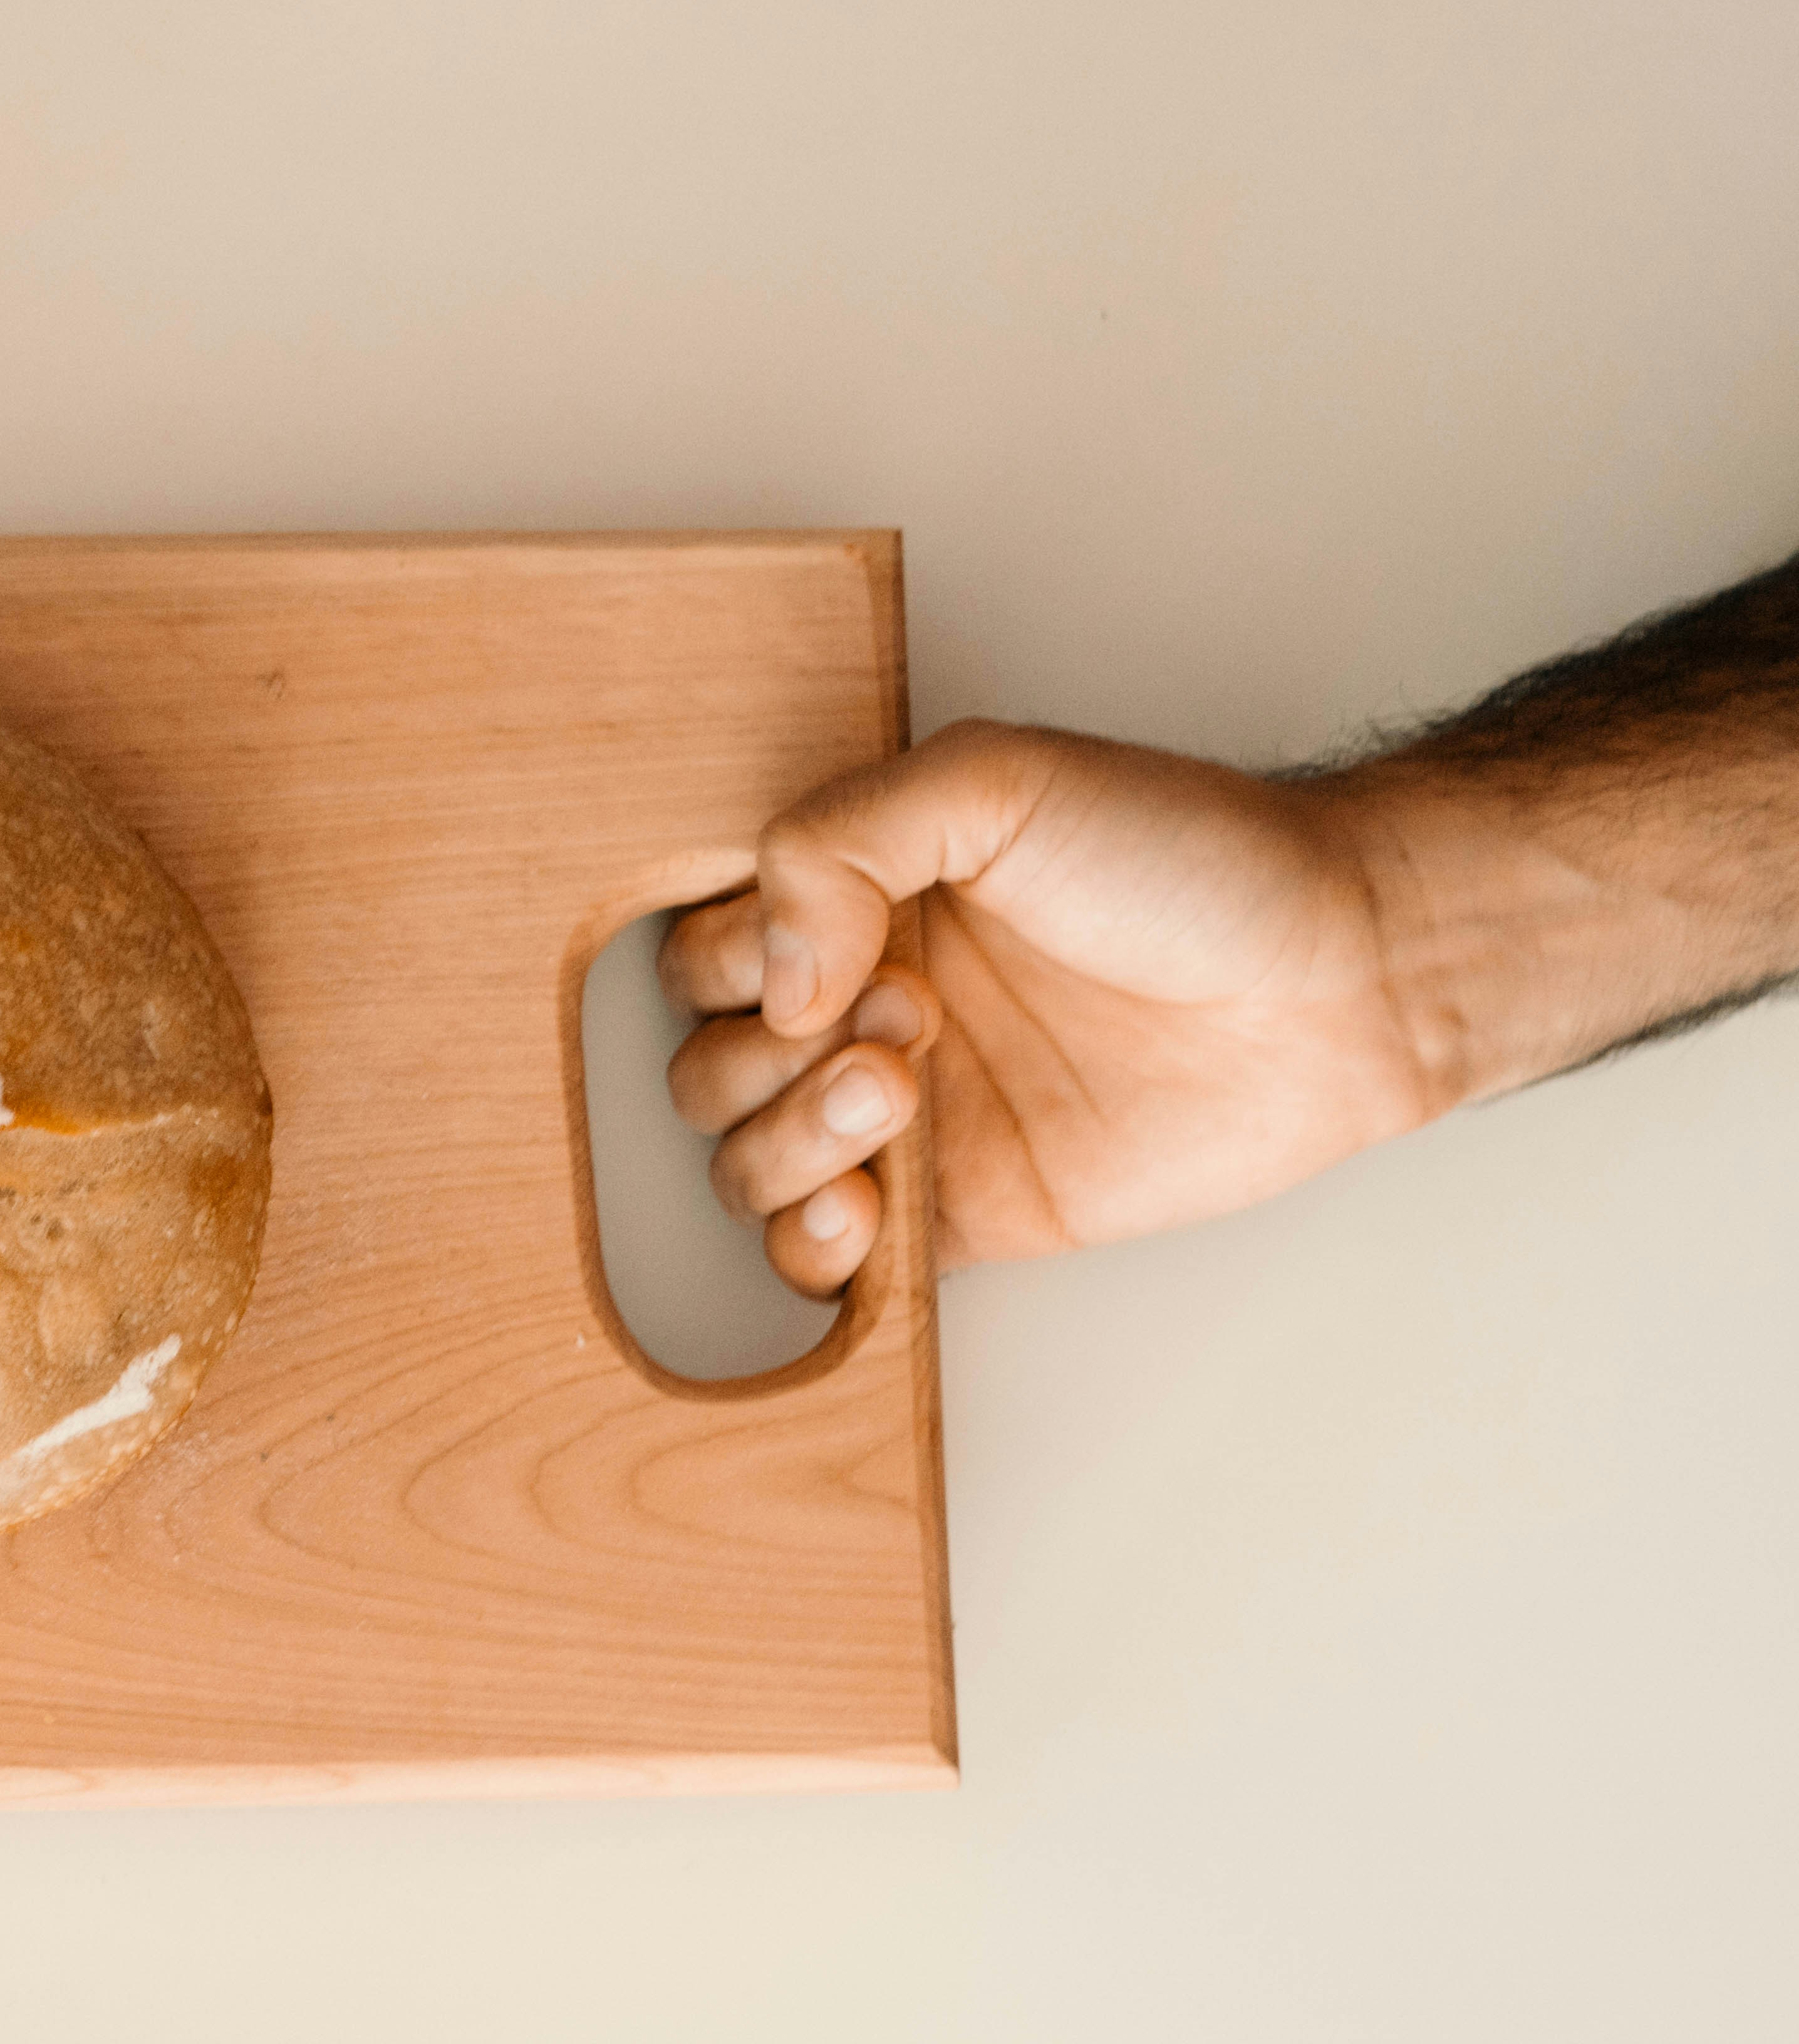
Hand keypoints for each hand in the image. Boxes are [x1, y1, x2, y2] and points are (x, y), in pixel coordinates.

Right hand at [658, 720, 1447, 1290]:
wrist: (1341, 981)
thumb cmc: (1194, 860)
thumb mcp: (999, 780)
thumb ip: (842, 836)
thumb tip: (774, 970)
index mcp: (859, 903)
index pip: (702, 951)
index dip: (739, 960)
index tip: (839, 947)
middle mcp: (866, 1009)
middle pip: (706, 1069)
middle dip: (771, 1058)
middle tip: (905, 1018)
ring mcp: (908, 1120)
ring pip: (745, 1167)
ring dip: (790, 1145)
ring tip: (903, 1097)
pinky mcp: (961, 1215)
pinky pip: (828, 1263)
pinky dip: (814, 1251)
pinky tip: (864, 1213)